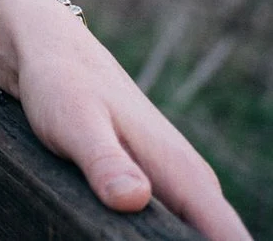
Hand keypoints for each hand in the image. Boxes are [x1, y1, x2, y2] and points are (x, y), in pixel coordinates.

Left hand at [0, 0, 250, 240]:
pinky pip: (168, 225)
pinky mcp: (153, 188)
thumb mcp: (76, 123)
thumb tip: (133, 198)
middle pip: (211, 239)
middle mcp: (190, 184)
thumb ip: (104, 162)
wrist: (48, 52)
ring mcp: (174, 186)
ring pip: (188, 233)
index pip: (227, 236)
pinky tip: (118, 232)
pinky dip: (151, 233)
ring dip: (164, 240)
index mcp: (184, 174)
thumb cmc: (61, 84)